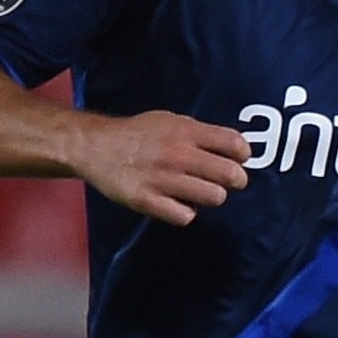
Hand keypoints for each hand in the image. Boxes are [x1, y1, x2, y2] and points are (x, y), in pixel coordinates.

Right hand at [71, 111, 252, 225]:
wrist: (95, 146)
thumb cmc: (138, 134)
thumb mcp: (170, 120)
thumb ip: (200, 133)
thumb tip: (234, 148)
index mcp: (185, 131)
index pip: (234, 143)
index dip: (243, 154)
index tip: (238, 159)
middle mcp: (177, 154)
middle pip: (231, 175)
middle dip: (235, 180)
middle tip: (226, 181)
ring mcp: (163, 179)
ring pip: (214, 197)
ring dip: (211, 197)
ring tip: (199, 192)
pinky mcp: (147, 201)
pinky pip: (185, 216)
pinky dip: (185, 213)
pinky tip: (178, 204)